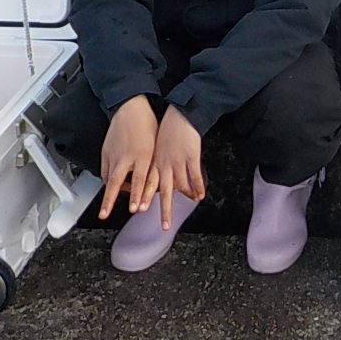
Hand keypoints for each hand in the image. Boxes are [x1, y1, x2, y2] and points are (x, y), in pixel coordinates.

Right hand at [99, 96, 157, 219]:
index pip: (139, 180)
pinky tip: (110, 185)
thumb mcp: (156, 146)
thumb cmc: (147, 124)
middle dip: (109, 201)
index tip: (136, 209)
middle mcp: (126, 156)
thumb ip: (154, 165)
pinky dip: (107, 180)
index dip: (137, 195)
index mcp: (143, 155)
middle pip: (115, 183)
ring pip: (108, 178)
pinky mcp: (105, 151)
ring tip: (107, 206)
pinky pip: (104, 170)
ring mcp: (113, 154)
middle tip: (104, 215)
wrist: (131, 107)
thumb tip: (159, 180)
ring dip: (108, 193)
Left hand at [149, 106, 205, 229]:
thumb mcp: (157, 146)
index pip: (147, 184)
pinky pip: (194, 176)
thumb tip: (161, 177)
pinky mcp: (191, 156)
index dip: (145, 198)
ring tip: (191, 202)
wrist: (180, 114)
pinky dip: (198, 187)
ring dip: (186, 196)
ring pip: (180, 186)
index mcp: (155, 162)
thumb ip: (158, 163)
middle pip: (163, 192)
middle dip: (163, 210)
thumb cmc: (168, 129)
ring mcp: (178, 161)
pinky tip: (200, 194)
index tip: (140, 210)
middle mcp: (164, 165)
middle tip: (164, 225)